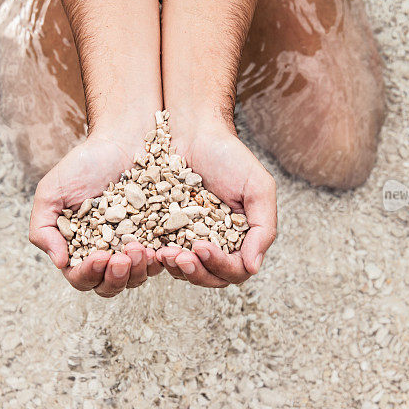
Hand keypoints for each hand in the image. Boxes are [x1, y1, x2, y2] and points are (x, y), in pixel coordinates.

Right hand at [29, 134, 163, 296]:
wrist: (124, 140)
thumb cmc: (84, 165)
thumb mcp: (52, 193)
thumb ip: (43, 229)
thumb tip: (60, 262)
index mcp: (79, 249)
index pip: (81, 278)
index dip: (89, 274)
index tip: (100, 256)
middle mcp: (107, 254)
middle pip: (110, 286)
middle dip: (117, 278)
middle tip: (124, 258)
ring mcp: (135, 248)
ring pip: (138, 278)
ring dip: (140, 271)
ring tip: (143, 249)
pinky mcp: (160, 237)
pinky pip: (163, 261)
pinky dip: (162, 260)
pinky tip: (163, 248)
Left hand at [156, 123, 276, 286]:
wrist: (192, 131)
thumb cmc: (229, 156)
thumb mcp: (258, 188)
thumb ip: (264, 228)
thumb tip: (253, 266)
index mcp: (241, 239)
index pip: (235, 270)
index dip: (219, 265)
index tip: (202, 246)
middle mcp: (216, 243)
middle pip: (209, 278)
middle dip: (194, 271)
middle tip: (178, 255)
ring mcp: (188, 239)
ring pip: (183, 271)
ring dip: (173, 267)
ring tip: (162, 252)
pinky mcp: (162, 230)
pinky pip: (159, 253)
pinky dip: (154, 255)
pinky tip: (144, 246)